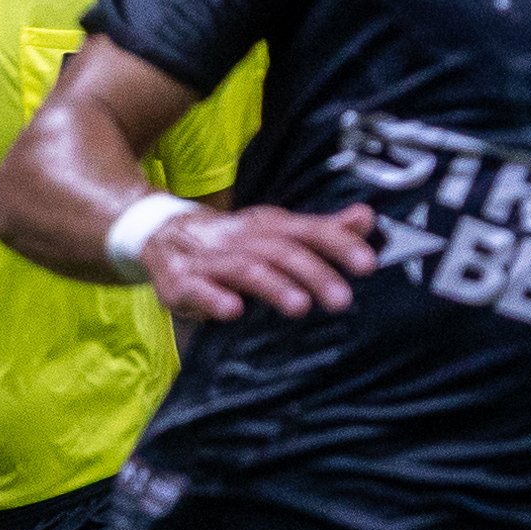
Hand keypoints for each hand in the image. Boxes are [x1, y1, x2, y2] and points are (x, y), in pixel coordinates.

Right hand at [134, 201, 377, 320]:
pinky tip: (233, 311)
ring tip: (300, 306)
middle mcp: (241, 238)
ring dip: (273, 285)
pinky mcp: (181, 281)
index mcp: (268, 226)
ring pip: (245, 268)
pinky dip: (214, 298)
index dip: (338, 244)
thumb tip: (366, 218)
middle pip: (282, 251)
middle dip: (314, 273)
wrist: (162, 234)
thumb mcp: (277, 232)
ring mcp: (210, 259)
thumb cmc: (233, 242)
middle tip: (342, 299)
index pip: (308, 230)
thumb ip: (322, 231)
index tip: (368, 264)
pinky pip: (197, 288)